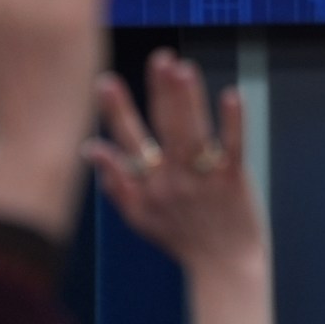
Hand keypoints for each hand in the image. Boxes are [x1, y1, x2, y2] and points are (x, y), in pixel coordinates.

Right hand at [86, 51, 274, 323]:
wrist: (223, 267)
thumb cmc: (181, 238)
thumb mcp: (138, 217)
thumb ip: (115, 183)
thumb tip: (90, 149)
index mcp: (148, 185)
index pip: (127, 140)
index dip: (116, 110)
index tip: (105, 80)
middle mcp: (172, 180)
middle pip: (162, 127)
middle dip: (159, 90)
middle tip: (160, 57)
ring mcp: (203, 180)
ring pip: (192, 133)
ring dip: (187, 99)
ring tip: (182, 67)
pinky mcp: (234, 181)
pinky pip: (232, 147)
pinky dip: (232, 122)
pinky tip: (230, 95)